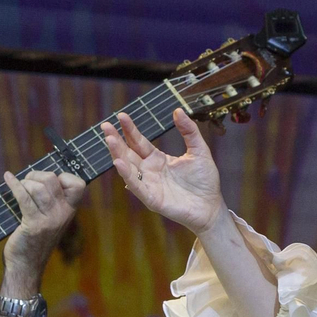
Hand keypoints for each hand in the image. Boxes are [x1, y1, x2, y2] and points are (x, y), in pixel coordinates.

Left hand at [2, 169, 85, 294]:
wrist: (26, 265)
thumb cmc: (34, 239)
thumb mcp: (50, 220)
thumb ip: (50, 201)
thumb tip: (36, 175)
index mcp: (70, 211)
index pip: (78, 184)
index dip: (63, 177)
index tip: (49, 183)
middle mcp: (63, 214)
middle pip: (52, 180)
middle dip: (36, 176)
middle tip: (27, 183)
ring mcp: (50, 220)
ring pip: (38, 188)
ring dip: (24, 183)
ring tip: (19, 187)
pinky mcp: (33, 224)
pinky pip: (24, 198)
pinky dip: (14, 185)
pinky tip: (7, 178)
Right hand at [101, 109, 223, 234]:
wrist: (211, 206)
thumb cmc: (204, 181)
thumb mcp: (198, 150)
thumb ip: (189, 131)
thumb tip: (178, 110)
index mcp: (158, 159)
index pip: (139, 142)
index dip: (129, 129)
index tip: (121, 116)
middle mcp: (149, 171)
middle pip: (128, 153)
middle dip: (116, 140)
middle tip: (105, 126)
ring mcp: (149, 185)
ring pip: (128, 168)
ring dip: (118, 154)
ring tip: (110, 140)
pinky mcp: (152, 199)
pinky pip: (137, 186)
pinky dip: (128, 175)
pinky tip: (119, 163)